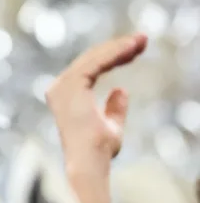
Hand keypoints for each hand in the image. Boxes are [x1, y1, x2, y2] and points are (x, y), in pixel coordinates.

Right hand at [46, 33, 147, 167]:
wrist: (89, 163)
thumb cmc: (98, 152)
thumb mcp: (111, 127)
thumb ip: (114, 109)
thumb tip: (121, 90)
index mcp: (65, 96)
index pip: (90, 69)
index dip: (113, 57)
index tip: (136, 50)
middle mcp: (59, 88)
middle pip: (90, 60)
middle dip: (117, 48)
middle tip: (142, 39)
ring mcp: (62, 86)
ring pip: (93, 57)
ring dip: (118, 47)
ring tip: (140, 41)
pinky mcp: (71, 84)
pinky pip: (95, 62)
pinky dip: (114, 53)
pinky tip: (131, 48)